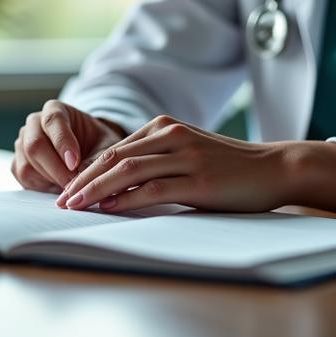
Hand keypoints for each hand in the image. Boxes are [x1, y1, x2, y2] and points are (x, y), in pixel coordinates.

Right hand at [11, 100, 125, 191]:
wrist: (89, 151)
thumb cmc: (98, 144)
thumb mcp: (105, 147)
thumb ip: (95, 160)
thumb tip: (79, 179)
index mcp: (55, 109)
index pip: (53, 120)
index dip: (62, 143)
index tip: (74, 163)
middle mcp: (34, 124)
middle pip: (34, 145)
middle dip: (56, 168)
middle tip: (74, 184)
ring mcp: (23, 143)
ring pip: (27, 165)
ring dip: (50, 180)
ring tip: (71, 187)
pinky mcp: (19, 163)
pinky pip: (24, 177)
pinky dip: (42, 187)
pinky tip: (59, 187)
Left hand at [57, 115, 335, 214]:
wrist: (274, 168)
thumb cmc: (229, 167)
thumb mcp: (188, 155)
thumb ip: (156, 163)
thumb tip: (117, 187)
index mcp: (166, 128)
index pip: (115, 149)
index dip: (87, 170)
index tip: (68, 188)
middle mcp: (172, 136)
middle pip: (114, 157)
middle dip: (83, 180)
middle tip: (61, 200)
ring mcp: (186, 156)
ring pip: (128, 170)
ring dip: (96, 189)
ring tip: (75, 206)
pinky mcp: (199, 180)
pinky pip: (153, 188)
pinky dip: (127, 199)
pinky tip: (109, 209)